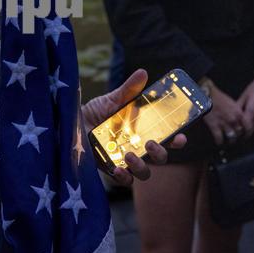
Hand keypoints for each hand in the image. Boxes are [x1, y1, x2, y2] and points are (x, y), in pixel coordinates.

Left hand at [82, 69, 186, 185]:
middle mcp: (137, 147)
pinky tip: (118, 169)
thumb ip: (128, 90)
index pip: (166, 138)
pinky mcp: (110, 168)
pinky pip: (123, 180)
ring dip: (142, 166)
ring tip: (131, 156)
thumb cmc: (95, 112)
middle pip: (160, 158)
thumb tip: (142, 72)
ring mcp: (125, 160)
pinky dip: (124, 177)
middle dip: (161, 153)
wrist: (72, 123)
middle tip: (152, 143)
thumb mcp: (112, 99)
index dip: (177, 140)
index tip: (181, 137)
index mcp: (143, 131)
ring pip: (144, 172)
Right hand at [202, 77, 251, 145]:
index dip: (249, 133)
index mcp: (239, 113)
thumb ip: (237, 112)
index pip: (249, 127)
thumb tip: (240, 120)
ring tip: (229, 142)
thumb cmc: (218, 97)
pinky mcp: (214, 126)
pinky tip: (219, 142)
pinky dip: (219, 142)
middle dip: (239, 137)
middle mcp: (233, 120)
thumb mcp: (232, 103)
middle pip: (240, 133)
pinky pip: (219, 138)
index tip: (247, 135)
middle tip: (237, 139)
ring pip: (231, 137)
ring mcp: (224, 124)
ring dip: (230, 141)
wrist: (207, 95)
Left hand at [236, 66, 253, 133]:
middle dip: (246, 135)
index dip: (241, 133)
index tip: (237, 134)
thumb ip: (238, 106)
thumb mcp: (244, 95)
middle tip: (241, 137)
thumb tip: (232, 114)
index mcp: (252, 110)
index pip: (246, 127)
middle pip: (253, 131)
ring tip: (248, 134)